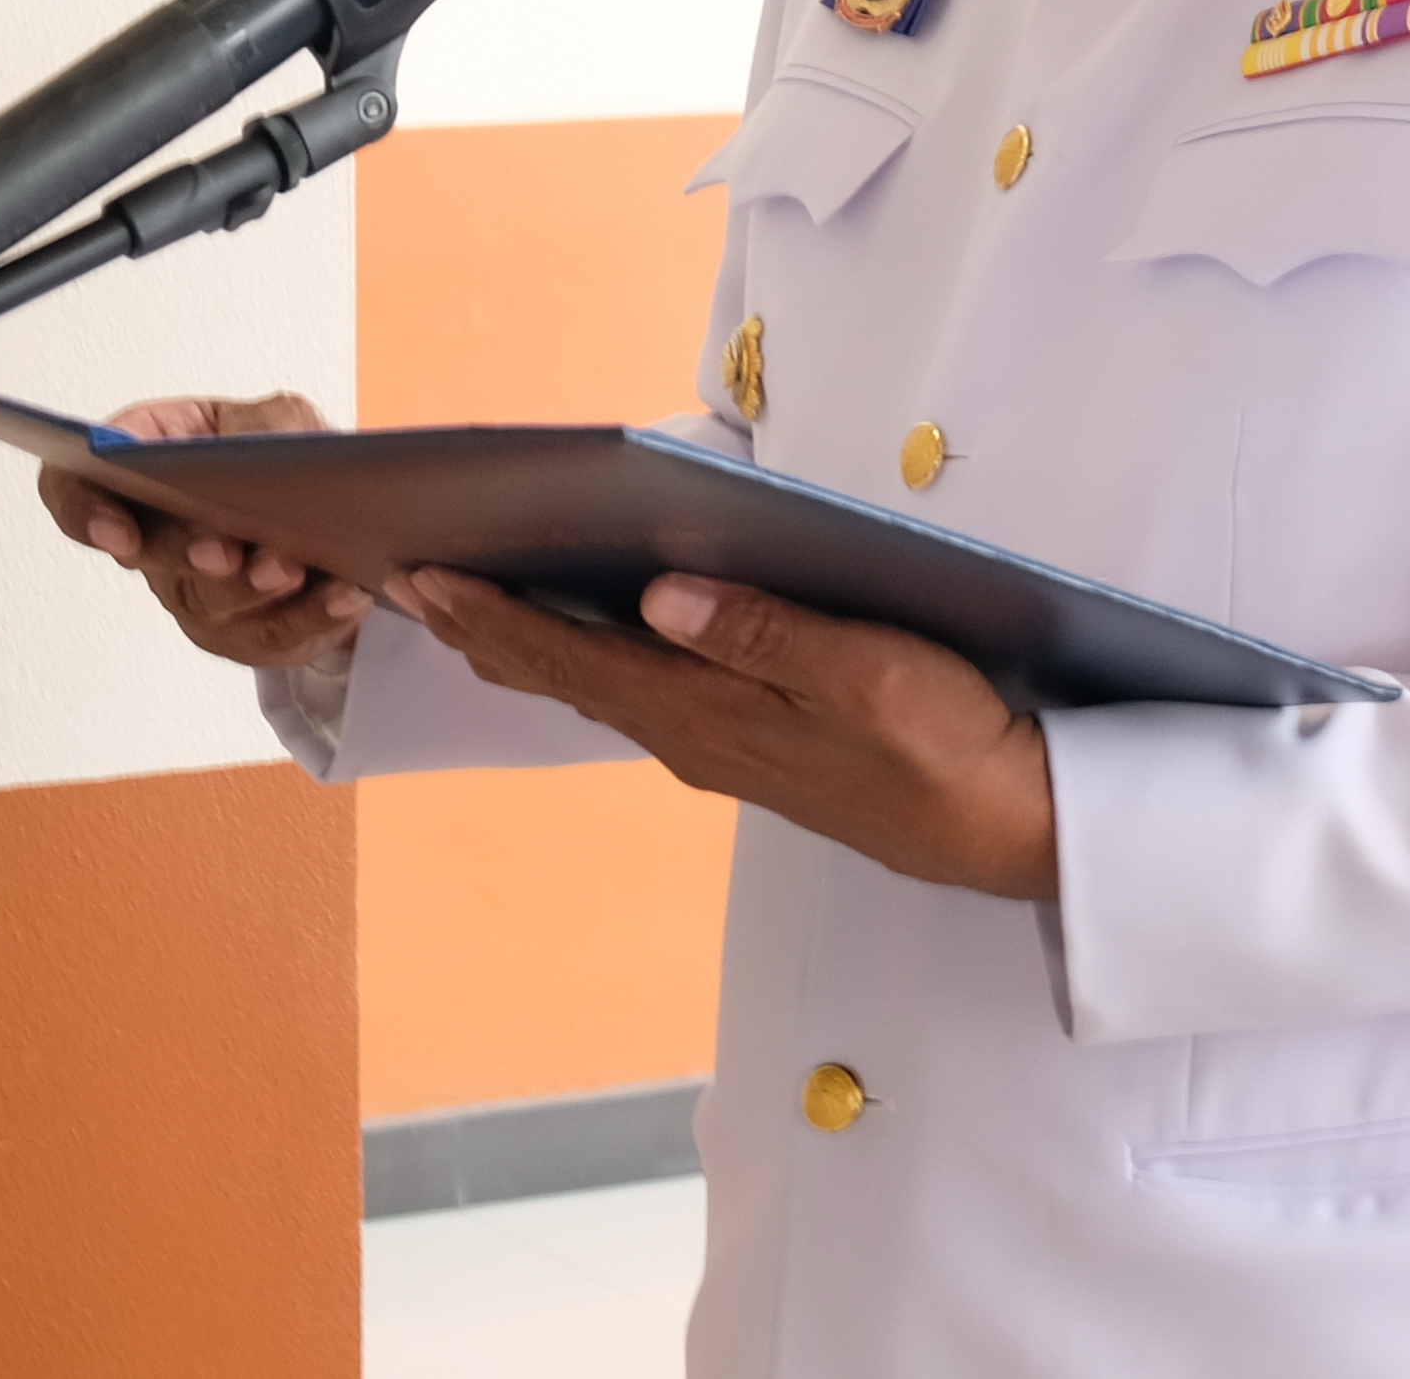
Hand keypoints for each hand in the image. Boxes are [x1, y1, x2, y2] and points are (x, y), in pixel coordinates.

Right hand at [35, 394, 368, 671]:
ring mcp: (199, 598)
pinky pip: (276, 639)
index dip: (85, 512)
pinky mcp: (250, 637)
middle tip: (222, 549)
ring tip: (289, 567)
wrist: (330, 511)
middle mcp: (156, 545)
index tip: (117, 532)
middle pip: (155, 558)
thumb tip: (272, 450)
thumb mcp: (273, 417)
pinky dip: (315, 617)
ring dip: (253, 589)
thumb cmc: (276, 456)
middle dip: (190, 554)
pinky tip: (345, 594)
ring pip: (216, 607)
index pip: (75, 492)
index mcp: (140, 474)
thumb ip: (266, 424)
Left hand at [402, 567, 1058, 899]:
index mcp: (711, 714)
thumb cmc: (944, 742)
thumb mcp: (864, 671)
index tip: (422, 578)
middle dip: (484, 630)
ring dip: (529, 651)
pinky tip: (585, 653)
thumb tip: (655, 597)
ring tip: (466, 615)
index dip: (494, 617)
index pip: (577, 657)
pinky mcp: (753, 752)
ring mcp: (723, 752)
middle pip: (569, 679)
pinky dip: (590, 668)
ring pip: (599, 693)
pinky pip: (641, 703)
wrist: (1003, 830)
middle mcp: (697, 740)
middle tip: (406, 584)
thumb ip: (760, 633)